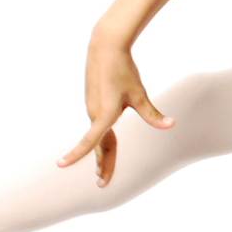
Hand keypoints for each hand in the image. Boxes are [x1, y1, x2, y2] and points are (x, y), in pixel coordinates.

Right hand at [59, 42, 173, 186]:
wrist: (106, 48)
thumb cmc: (123, 70)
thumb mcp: (139, 94)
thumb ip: (152, 114)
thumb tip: (170, 125)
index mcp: (104, 114)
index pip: (90, 140)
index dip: (77, 154)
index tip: (60, 165)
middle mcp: (94, 114)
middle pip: (98, 145)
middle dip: (101, 164)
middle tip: (102, 183)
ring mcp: (91, 109)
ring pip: (97, 136)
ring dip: (100, 154)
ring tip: (101, 170)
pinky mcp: (93, 103)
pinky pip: (97, 127)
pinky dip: (99, 140)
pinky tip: (103, 145)